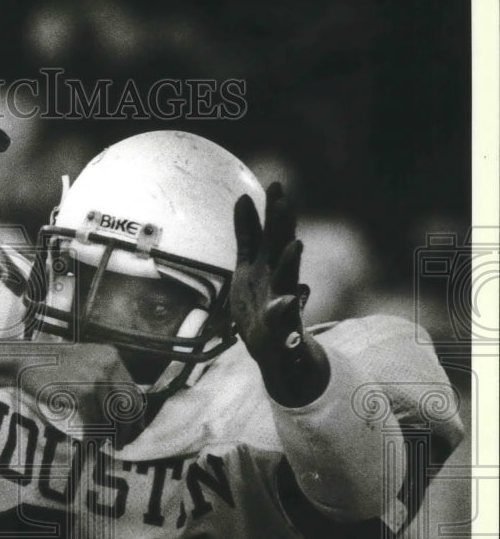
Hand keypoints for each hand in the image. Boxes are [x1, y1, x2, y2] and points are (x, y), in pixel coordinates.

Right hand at [19, 342, 145, 447]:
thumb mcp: (83, 365)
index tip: (132, 432)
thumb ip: (104, 381)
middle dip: (125, 429)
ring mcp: (97, 376)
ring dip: (107, 435)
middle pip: (127, 405)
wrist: (23, 361)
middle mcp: (108, 363)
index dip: (134, 415)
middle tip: (119, 445)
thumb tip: (124, 412)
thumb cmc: (50, 368)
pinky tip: (88, 443)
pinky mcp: (84, 390)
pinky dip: (92, 436)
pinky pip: (95, 422)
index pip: (133, 391)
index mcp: (111, 356)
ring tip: (101, 444)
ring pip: (111, 416)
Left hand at [232, 182, 308, 362]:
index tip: (275, 184)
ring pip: (289, 282)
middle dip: (283, 228)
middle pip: (282, 250)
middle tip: (284, 202)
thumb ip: (247, 234)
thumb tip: (243, 197)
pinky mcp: (283, 332)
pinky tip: (288, 302)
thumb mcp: (249, 266)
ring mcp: (283, 306)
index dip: (273, 210)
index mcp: (270, 266)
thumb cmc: (262, 305)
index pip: (273, 234)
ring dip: (291, 264)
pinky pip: (285, 323)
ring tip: (295, 245)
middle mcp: (280, 281)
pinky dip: (286, 313)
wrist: (280, 354)